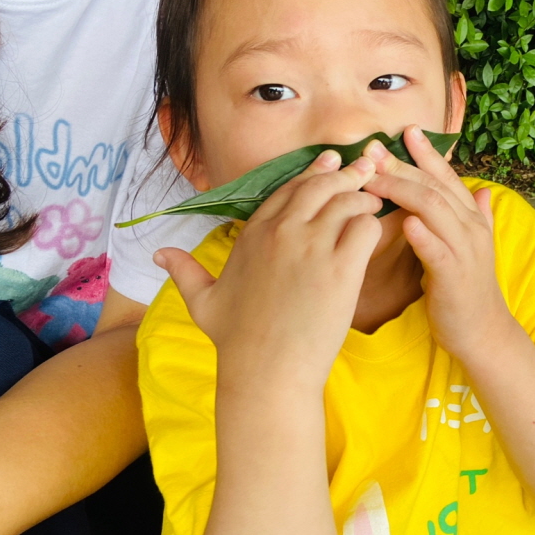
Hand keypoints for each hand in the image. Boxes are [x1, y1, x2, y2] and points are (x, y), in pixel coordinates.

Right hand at [155, 152, 382, 389]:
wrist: (266, 372)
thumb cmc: (235, 340)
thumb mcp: (202, 301)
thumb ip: (185, 271)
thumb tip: (160, 253)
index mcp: (254, 234)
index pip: (288, 189)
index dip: (311, 173)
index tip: (329, 162)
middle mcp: (282, 232)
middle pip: (320, 186)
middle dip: (345, 174)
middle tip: (364, 168)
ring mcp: (313, 248)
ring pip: (347, 201)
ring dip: (363, 197)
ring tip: (374, 201)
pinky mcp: (342, 269)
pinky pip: (365, 228)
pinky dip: (373, 225)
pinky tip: (374, 230)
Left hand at [362, 125, 511, 361]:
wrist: (482, 332)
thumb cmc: (467, 291)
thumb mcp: (472, 249)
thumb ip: (475, 218)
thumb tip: (482, 192)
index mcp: (471, 219)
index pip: (448, 177)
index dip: (427, 153)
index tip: (405, 130)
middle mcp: (471, 228)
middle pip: (434, 186)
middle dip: (403, 165)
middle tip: (373, 149)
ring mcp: (464, 251)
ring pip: (434, 209)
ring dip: (403, 190)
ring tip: (374, 178)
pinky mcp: (454, 276)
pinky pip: (437, 250)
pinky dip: (422, 234)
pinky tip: (404, 221)